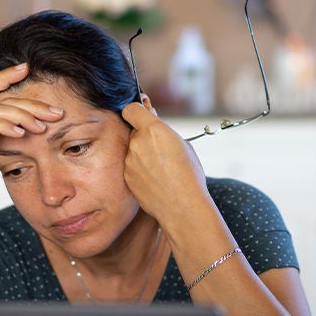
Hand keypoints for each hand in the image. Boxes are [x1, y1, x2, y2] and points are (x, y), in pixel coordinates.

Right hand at [0, 64, 63, 204]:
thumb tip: (11, 157)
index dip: (7, 75)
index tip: (27, 68)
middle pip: (5, 99)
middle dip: (33, 103)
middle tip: (57, 111)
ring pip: (0, 110)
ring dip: (25, 116)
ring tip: (44, 126)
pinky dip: (6, 127)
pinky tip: (21, 133)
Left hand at [121, 101, 209, 223]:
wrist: (183, 206)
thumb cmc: (189, 174)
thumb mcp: (183, 144)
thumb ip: (163, 132)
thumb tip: (152, 124)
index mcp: (153, 129)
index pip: (131, 109)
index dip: (137, 111)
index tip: (143, 115)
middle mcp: (137, 142)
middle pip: (134, 130)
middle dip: (144, 135)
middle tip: (161, 148)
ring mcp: (129, 161)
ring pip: (132, 150)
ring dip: (142, 154)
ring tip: (161, 168)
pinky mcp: (126, 177)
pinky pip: (131, 166)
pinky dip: (140, 169)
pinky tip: (155, 179)